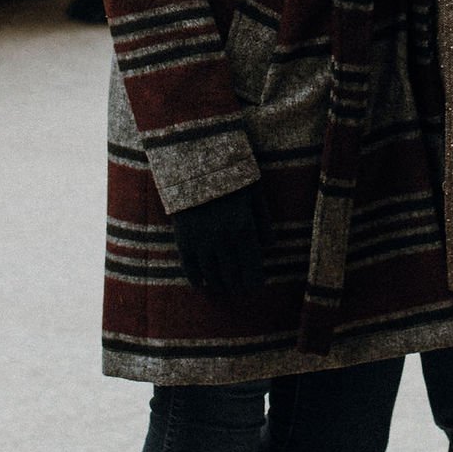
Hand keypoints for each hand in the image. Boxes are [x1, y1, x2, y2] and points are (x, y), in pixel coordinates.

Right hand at [169, 181, 271, 299]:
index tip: (254, 286)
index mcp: (244, 229)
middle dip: (237, 285)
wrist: (192, 162)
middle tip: (239, 289)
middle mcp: (223, 240)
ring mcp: (201, 241)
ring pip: (212, 275)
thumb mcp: (254, 191)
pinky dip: (197, 279)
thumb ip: (263, 220)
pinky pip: (190, 268)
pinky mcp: (183, 239)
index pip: (251, 268)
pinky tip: (202, 283)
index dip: (254, 281)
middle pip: (232, 275)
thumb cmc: (228, 174)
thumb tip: (269, 246)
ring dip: (219, 284)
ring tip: (224, 287)